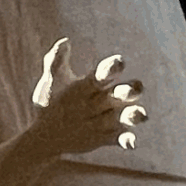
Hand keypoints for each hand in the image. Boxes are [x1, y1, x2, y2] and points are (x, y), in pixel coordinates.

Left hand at [29, 39, 145, 154]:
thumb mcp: (51, 82)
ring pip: (127, 115)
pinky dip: (128, 140)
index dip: (113, 67)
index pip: (106, 73)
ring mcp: (109, 118)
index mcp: (94, 83)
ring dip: (135, 114)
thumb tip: (64, 41)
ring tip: (141, 115)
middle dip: (131, 90)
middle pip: (123, 92)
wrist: (45, 133)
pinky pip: (121, 138)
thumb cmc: (51, 102)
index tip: (119, 62)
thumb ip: (55, 61)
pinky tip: (131, 143)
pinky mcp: (108, 137)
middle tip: (136, 88)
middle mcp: (106, 99)